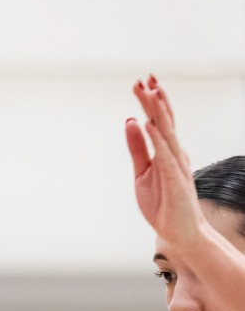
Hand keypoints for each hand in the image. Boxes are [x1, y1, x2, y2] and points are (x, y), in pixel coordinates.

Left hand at [126, 77, 202, 249]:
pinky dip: (156, 139)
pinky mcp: (175, 179)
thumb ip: (137, 149)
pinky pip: (164, 155)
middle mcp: (175, 153)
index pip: (160, 120)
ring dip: (157, 112)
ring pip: (166, 132)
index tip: (142, 82)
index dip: (151, 101)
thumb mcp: (142, 174)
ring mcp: (176, 165)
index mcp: (167, 151)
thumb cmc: (163, 205)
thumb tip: (130, 123)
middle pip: (164, 120)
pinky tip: (149, 124)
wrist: (181, 233)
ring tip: (150, 92)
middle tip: (145, 78)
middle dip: (154, 99)